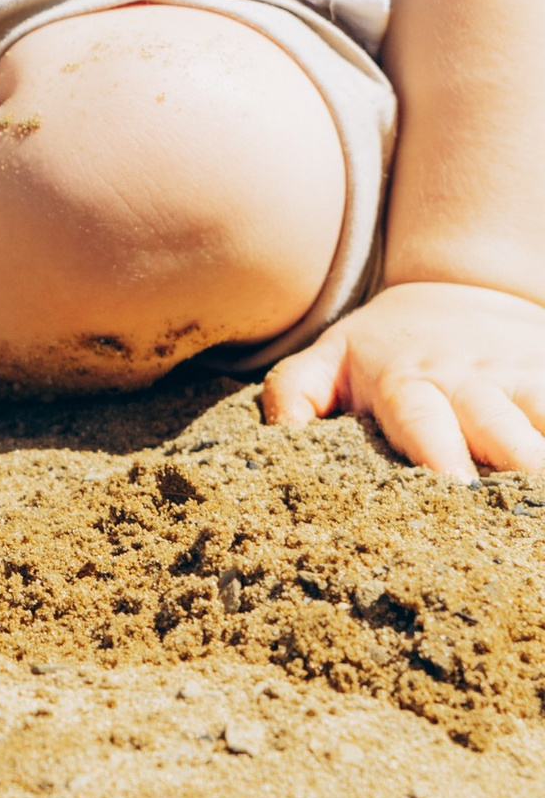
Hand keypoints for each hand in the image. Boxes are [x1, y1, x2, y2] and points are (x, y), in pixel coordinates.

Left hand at [262, 278, 544, 481]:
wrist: (458, 292)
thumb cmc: (383, 348)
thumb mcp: (330, 358)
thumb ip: (295, 391)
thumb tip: (278, 436)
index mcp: (407, 381)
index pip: (422, 419)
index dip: (438, 452)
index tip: (455, 490)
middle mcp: (468, 382)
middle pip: (498, 426)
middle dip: (516, 462)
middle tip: (524, 506)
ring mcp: (520, 380)